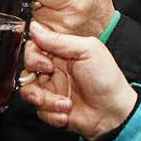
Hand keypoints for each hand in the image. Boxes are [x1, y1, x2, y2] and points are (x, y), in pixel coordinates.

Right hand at [19, 20, 136, 140]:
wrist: (114, 112)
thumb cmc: (106, 78)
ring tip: (64, 104)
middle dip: (34, 79)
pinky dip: (52, 113)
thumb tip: (35, 27)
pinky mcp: (51, 108)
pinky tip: (67, 112)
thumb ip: (59, 40)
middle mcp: (54, 70)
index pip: (34, 48)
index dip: (33, 57)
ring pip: (29, 91)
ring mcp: (52, 89)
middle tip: (50, 81)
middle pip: (26, 70)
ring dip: (45, 100)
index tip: (46, 65)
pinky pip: (38, 110)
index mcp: (61, 52)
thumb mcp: (87, 50)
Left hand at [29, 0, 115, 36]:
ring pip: (34, 5)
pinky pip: (36, 21)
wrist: (107, 31)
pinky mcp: (57, 34)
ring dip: (39, 4)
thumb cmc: (98, 5)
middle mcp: (76, 2)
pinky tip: (54, 17)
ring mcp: (65, 20)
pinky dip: (41, 18)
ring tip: (54, 5)